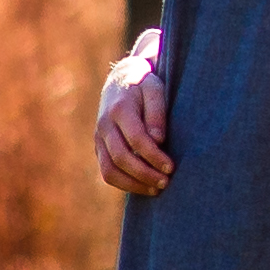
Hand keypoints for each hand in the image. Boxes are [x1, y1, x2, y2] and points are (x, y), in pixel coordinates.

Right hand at [93, 35, 174, 196]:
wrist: (120, 80)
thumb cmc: (144, 84)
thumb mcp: (155, 88)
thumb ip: (157, 111)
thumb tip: (158, 139)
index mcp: (119, 109)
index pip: (136, 139)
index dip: (154, 156)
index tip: (171, 167)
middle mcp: (104, 125)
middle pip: (121, 158)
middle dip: (145, 174)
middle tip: (166, 182)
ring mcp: (99, 138)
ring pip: (109, 170)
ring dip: (133, 184)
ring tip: (157, 190)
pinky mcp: (99, 148)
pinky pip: (107, 172)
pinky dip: (125, 183)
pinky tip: (144, 186)